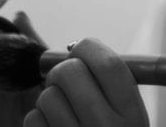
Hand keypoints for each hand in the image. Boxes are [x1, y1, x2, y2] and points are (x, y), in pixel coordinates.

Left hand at [24, 38, 149, 126]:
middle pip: (69, 72)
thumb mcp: (127, 115)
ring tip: (63, 113)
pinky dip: (38, 121)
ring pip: (46, 96)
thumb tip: (74, 46)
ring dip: (49, 100)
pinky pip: (33, 120)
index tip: (79, 49)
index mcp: (132, 115)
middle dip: (62, 71)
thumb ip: (111, 82)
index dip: (88, 47)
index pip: (108, 63)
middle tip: (67, 82)